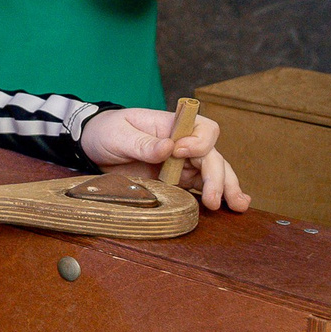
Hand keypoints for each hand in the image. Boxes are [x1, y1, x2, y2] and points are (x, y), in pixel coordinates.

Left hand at [78, 107, 250, 210]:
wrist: (92, 145)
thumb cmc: (106, 131)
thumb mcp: (118, 135)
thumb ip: (142, 143)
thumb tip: (168, 147)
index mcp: (171, 126)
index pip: (202, 128)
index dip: (199, 142)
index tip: (181, 152)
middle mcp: (182, 143)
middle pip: (212, 156)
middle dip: (218, 177)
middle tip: (214, 199)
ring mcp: (181, 162)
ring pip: (212, 172)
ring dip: (226, 188)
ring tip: (238, 205)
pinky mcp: (175, 179)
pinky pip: (199, 186)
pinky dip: (214, 194)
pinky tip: (229, 205)